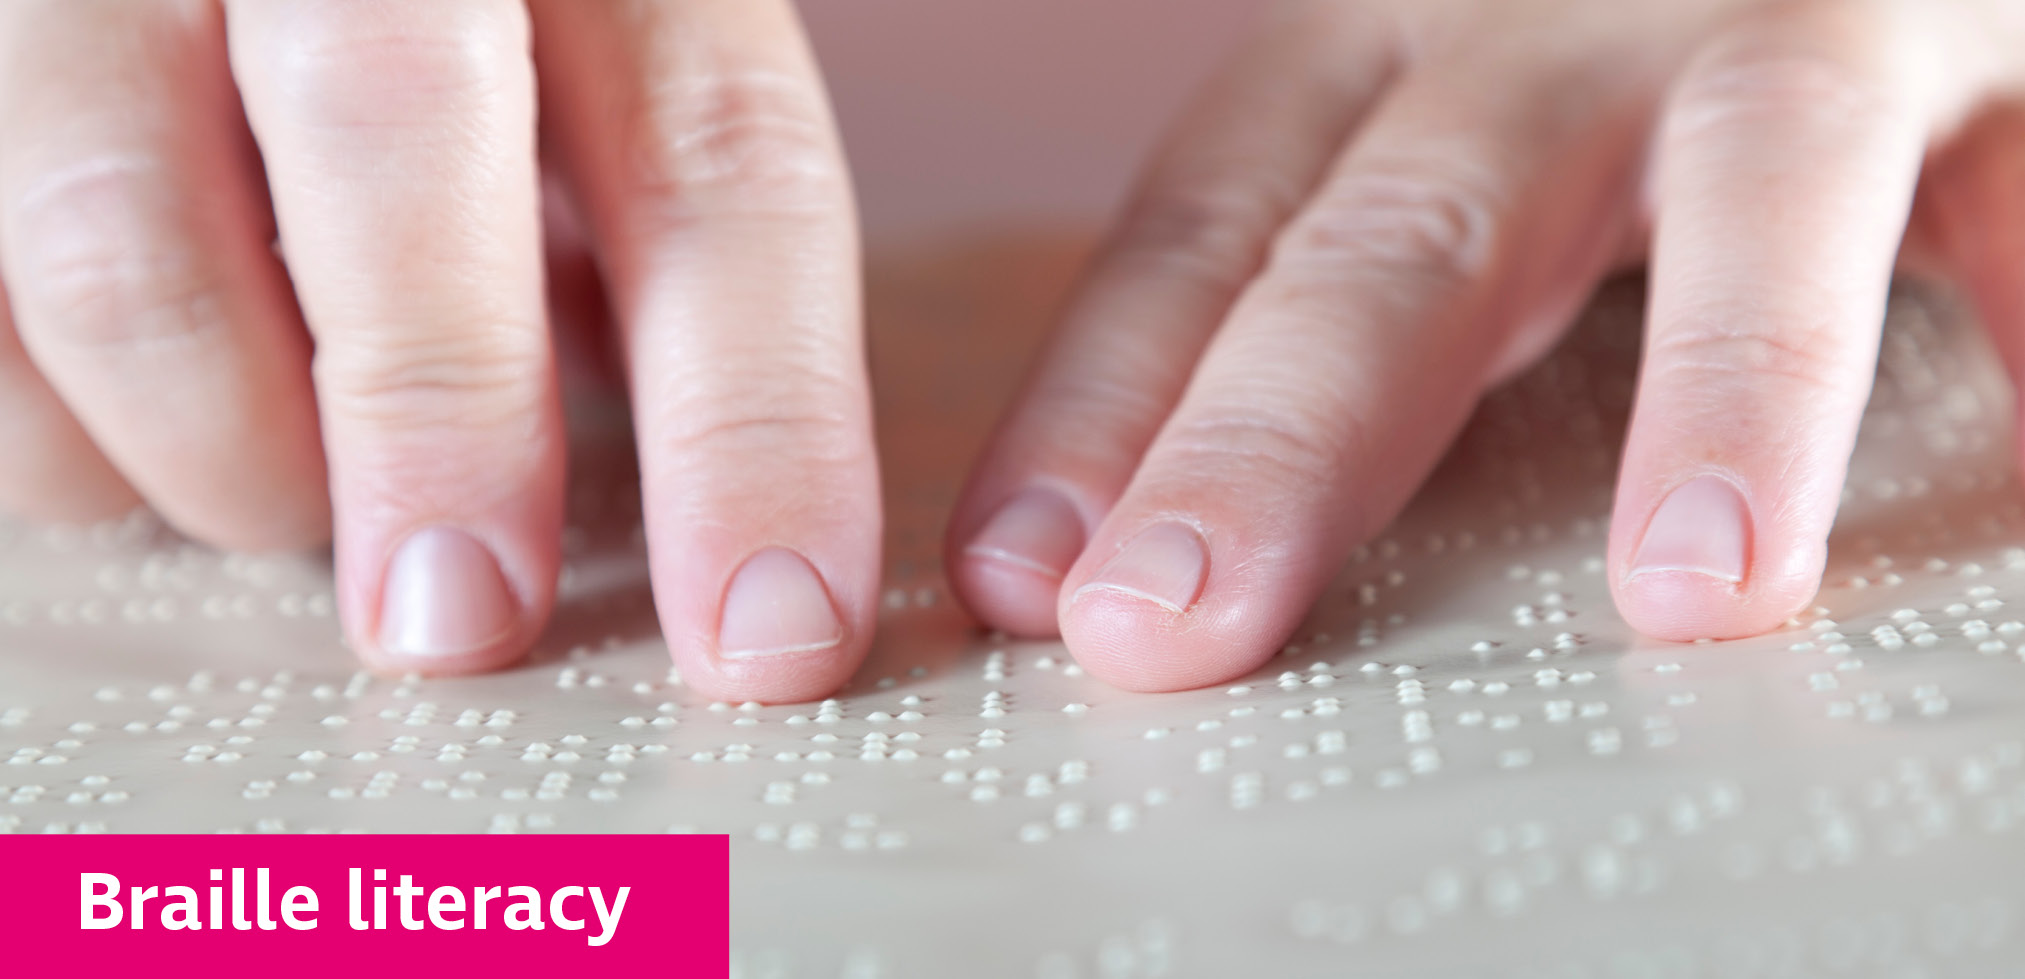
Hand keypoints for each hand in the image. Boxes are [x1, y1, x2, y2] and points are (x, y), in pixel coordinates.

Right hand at [0, 0, 878, 702]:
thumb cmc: (454, 43)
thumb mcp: (590, 88)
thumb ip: (638, 239)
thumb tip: (713, 498)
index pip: (717, 158)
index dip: (760, 420)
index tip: (774, 630)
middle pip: (397, 125)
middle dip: (441, 414)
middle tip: (460, 619)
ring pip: (124, 234)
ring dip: (230, 443)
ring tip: (287, 495)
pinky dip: (78, 436)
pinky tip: (144, 421)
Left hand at [946, 0, 2024, 689]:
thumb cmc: (1594, 71)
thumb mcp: (1426, 157)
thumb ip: (1326, 305)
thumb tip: (1126, 546)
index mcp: (1379, 59)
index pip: (1205, 226)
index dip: (1103, 399)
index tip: (1012, 579)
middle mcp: (1545, 29)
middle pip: (1403, 226)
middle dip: (1282, 436)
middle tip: (1167, 625)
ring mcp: (1770, 18)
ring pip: (1750, 176)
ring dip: (1722, 387)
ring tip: (1689, 595)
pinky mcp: (1981, 42)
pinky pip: (2021, 183)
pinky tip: (2022, 458)